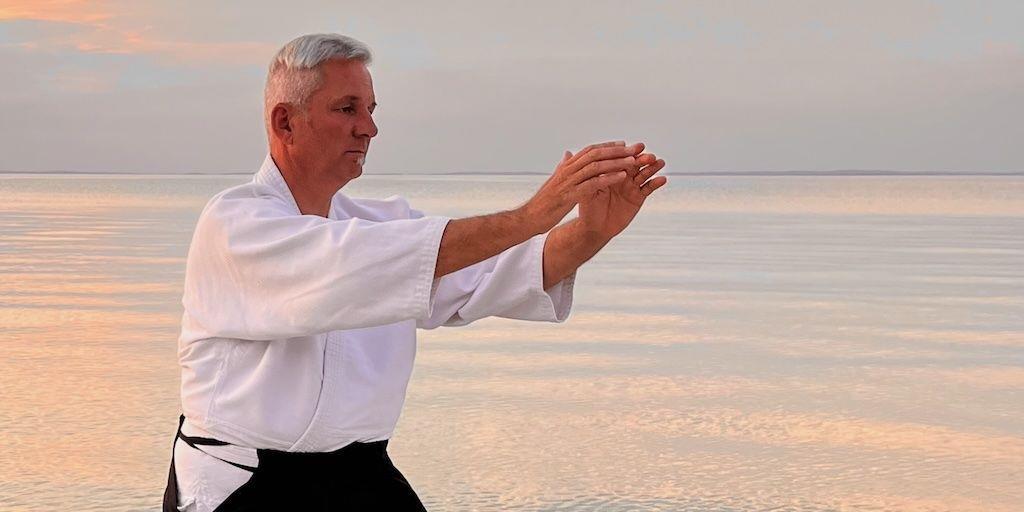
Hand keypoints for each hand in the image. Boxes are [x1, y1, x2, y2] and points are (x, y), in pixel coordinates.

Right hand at [522, 141, 639, 233]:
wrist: (530, 217)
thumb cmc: (544, 202)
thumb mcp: (555, 181)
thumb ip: (563, 167)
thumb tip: (568, 153)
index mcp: (566, 167)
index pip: (589, 151)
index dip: (606, 146)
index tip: (622, 144)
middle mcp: (568, 170)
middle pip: (595, 155)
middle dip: (615, 151)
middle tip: (634, 149)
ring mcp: (569, 181)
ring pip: (596, 167)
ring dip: (616, 163)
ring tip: (633, 161)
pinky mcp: (571, 194)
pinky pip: (593, 184)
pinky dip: (608, 179)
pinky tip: (622, 177)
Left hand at [577, 141, 666, 239]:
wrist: (594, 227)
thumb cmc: (588, 207)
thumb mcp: (586, 188)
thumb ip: (586, 173)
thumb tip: (568, 153)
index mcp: (609, 171)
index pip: (619, 158)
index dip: (627, 153)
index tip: (634, 146)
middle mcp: (622, 175)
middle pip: (634, 164)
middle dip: (642, 158)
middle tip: (648, 154)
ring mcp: (631, 186)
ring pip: (644, 174)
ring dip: (652, 167)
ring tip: (659, 162)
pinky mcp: (638, 197)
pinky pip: (648, 188)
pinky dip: (655, 183)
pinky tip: (662, 179)